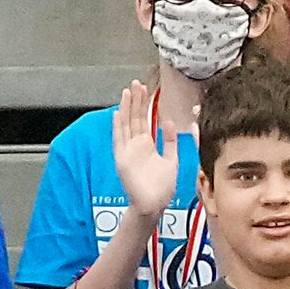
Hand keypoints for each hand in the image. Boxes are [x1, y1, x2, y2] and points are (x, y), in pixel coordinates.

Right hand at [110, 80, 175, 217]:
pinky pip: (119, 140)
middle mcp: (135, 146)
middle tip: (136, 83)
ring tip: (127, 92)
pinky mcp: (122, 159)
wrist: (154, 205)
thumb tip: (169, 122)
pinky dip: (118, 127)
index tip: (145, 89)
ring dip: (126, 109)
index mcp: (147, 145)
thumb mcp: (171, 159)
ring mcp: (127, 151)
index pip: (144, 120)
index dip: (144, 105)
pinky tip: (118, 113)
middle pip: (134, 118)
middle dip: (135, 101)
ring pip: (126, 125)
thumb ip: (170, 141)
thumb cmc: (162, 187)